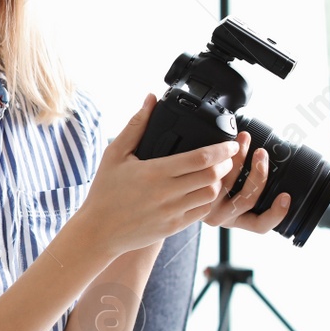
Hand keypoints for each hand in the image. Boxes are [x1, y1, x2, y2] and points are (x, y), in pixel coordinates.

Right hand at [76, 94, 240, 256]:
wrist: (99, 231)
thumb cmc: (105, 191)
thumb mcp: (115, 154)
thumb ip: (136, 125)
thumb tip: (151, 99)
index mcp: (155, 172)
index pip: (200, 158)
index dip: (222, 149)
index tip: (230, 143)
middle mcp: (167, 194)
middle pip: (212, 176)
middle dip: (225, 164)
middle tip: (226, 156)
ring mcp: (172, 213)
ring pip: (210, 195)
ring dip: (218, 182)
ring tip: (215, 172)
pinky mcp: (174, 227)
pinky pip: (202, 212)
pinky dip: (208, 200)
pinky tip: (203, 191)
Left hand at [201, 130, 291, 233]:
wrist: (178, 197)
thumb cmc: (213, 193)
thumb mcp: (235, 199)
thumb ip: (250, 189)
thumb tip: (267, 159)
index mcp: (238, 220)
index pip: (260, 224)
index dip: (276, 213)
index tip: (286, 196)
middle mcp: (223, 217)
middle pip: (247, 199)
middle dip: (259, 173)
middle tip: (262, 153)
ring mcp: (206, 206)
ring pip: (226, 184)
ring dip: (239, 159)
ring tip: (244, 140)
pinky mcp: (192, 193)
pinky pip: (207, 176)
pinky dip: (218, 159)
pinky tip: (224, 147)